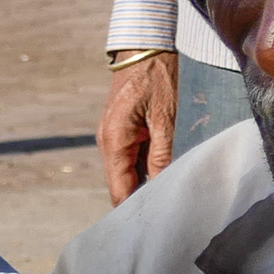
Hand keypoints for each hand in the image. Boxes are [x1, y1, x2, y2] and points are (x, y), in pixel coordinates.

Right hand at [97, 53, 179, 203]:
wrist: (143, 48)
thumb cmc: (155, 78)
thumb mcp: (164, 118)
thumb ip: (161, 154)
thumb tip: (163, 186)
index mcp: (114, 141)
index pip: (119, 189)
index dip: (133, 210)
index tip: (152, 226)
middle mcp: (107, 142)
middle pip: (120, 184)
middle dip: (139, 201)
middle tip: (166, 216)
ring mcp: (111, 137)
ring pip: (125, 173)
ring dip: (142, 186)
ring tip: (167, 199)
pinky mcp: (120, 131)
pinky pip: (128, 159)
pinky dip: (142, 170)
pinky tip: (161, 175)